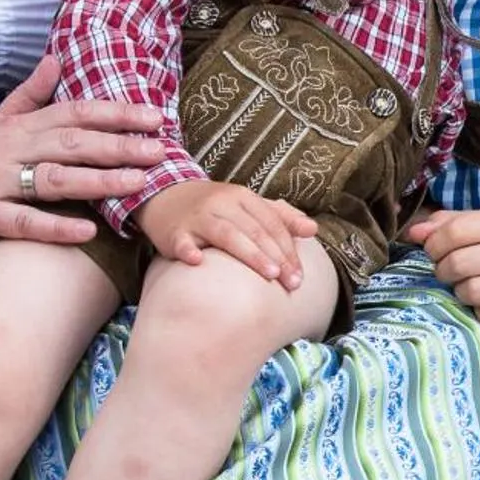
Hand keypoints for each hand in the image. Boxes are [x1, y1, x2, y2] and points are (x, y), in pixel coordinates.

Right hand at [0, 55, 164, 253]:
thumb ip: (27, 96)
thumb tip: (56, 59)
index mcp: (13, 127)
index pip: (72, 112)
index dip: (115, 113)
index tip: (154, 116)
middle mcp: (4, 148)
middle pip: (70, 142)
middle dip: (119, 144)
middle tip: (159, 148)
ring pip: (53, 179)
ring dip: (99, 180)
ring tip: (138, 183)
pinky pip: (21, 221)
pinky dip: (55, 225)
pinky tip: (87, 231)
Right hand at [136, 180, 317, 288]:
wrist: (167, 196)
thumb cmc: (216, 208)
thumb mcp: (248, 206)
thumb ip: (281, 217)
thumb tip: (313, 229)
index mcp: (244, 198)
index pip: (273, 224)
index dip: (289, 250)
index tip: (300, 277)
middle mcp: (223, 203)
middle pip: (256, 231)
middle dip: (277, 257)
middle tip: (292, 283)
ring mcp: (198, 217)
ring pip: (228, 235)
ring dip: (250, 254)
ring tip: (269, 274)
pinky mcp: (175, 232)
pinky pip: (182, 241)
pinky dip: (189, 250)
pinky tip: (197, 261)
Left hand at [407, 208, 479, 334]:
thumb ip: (448, 224)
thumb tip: (413, 232)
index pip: (455, 232)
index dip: (434, 245)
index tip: (435, 252)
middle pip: (459, 264)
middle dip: (444, 271)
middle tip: (450, 273)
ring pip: (472, 293)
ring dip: (462, 293)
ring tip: (470, 288)